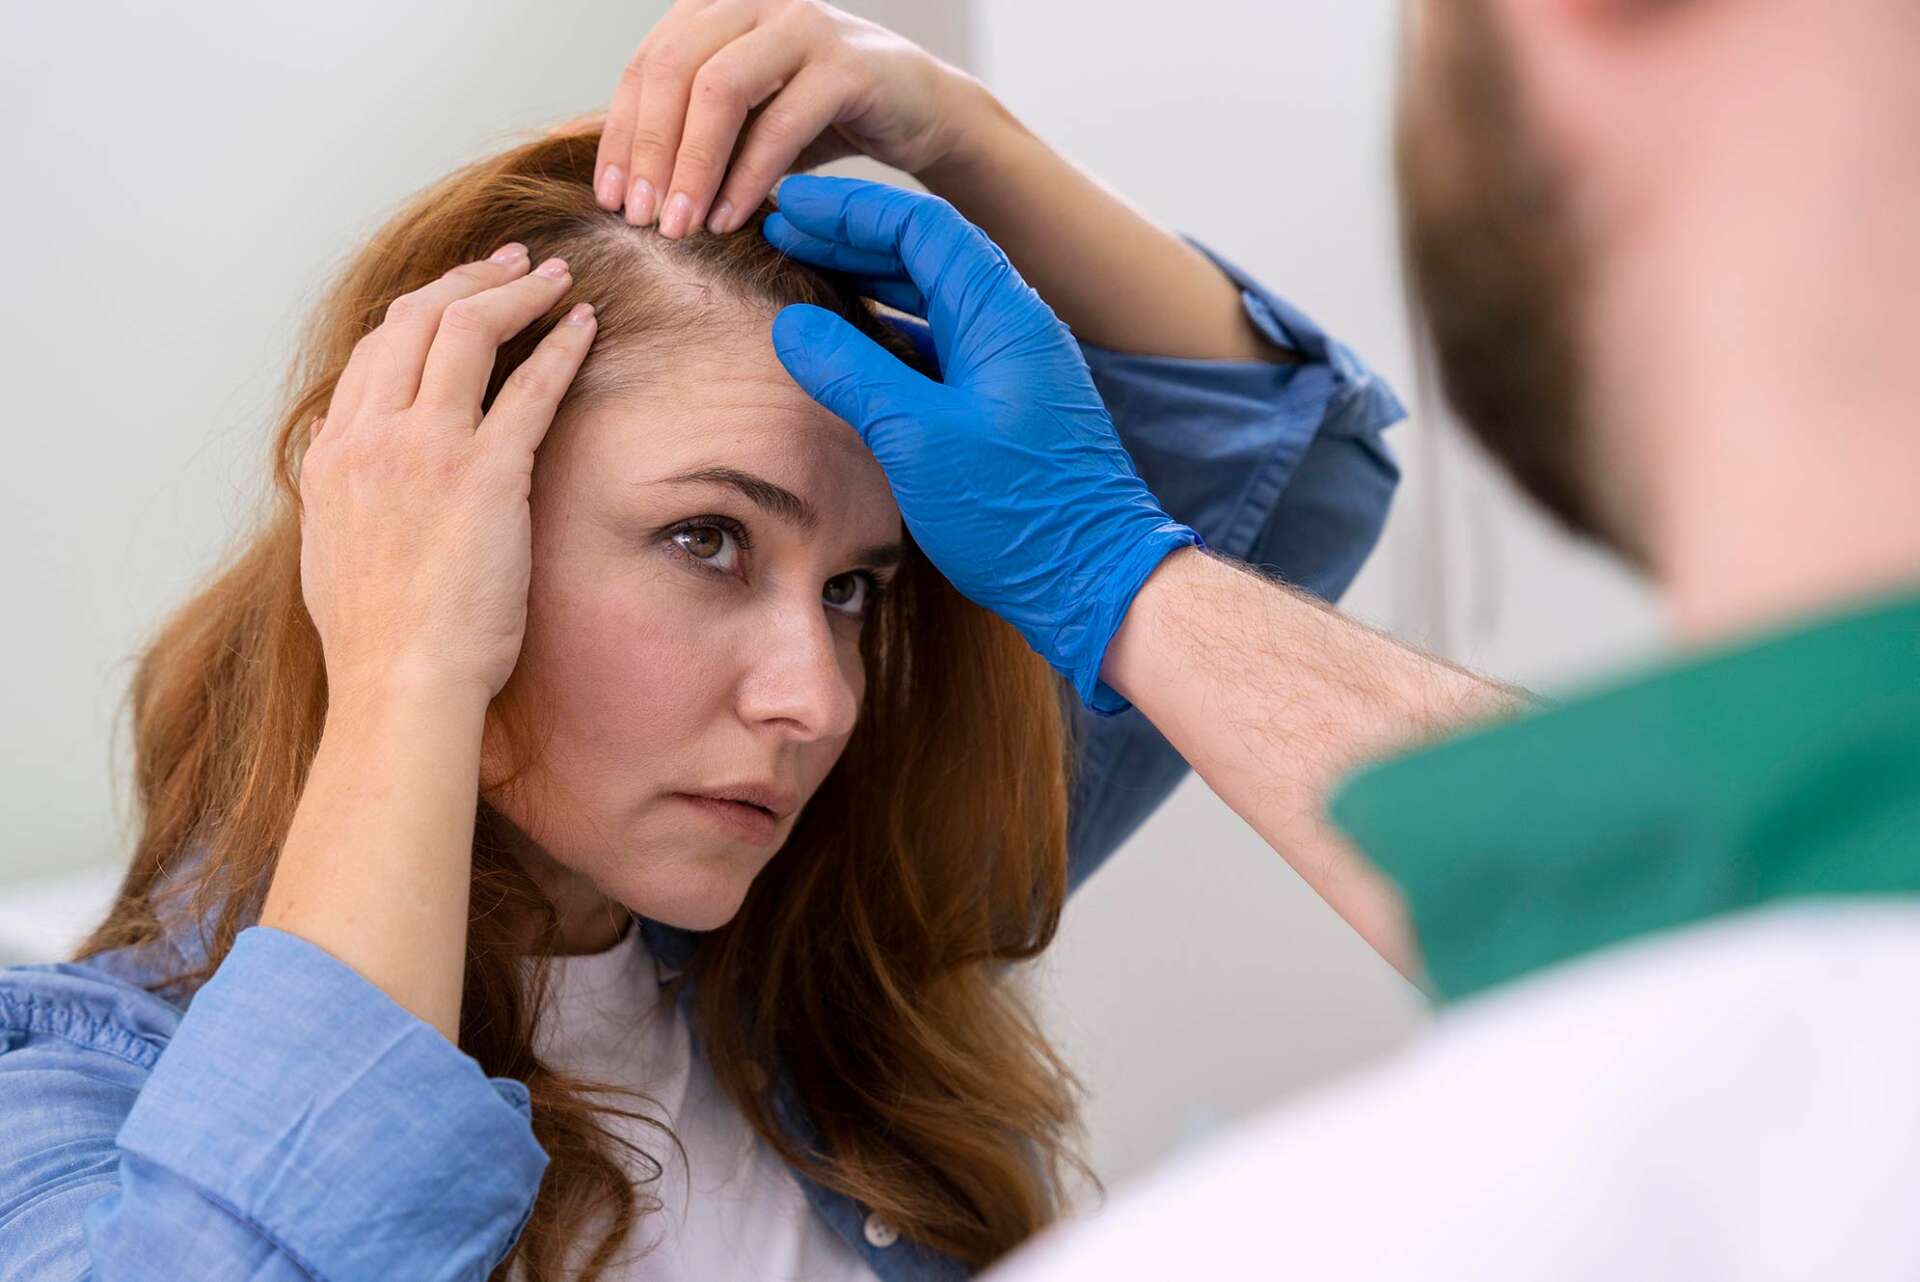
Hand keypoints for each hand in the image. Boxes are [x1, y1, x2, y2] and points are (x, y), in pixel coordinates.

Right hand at [299, 247, 595, 703]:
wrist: (400, 681)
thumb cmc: (378, 639)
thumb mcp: (335, 552)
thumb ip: (348, 499)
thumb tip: (362, 483)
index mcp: (332, 455)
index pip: (374, 352)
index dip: (421, 312)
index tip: (458, 296)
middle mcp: (371, 437)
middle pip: (414, 320)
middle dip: (468, 280)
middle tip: (513, 264)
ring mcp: (427, 450)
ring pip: (466, 331)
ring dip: (515, 292)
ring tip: (555, 278)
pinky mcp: (487, 474)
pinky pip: (528, 387)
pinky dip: (559, 345)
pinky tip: (584, 325)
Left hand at [592, 0, 983, 236]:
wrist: (921, 109)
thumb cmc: (823, 117)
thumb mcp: (746, 121)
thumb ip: (693, 133)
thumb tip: (626, 186)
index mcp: (716, 8)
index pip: (647, 66)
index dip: (623, 134)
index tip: (610, 198)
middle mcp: (753, 2)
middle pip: (674, 69)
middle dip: (650, 151)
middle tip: (640, 219)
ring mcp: (801, 26)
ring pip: (720, 89)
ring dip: (692, 165)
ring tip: (679, 226)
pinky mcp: (847, 66)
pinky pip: (781, 124)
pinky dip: (748, 177)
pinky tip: (730, 219)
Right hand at [763, 176, 1202, 715]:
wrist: (1093, 580)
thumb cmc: (1017, 514)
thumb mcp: (918, 439)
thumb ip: (853, 373)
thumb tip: (793, 324)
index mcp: (1003, 316)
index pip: (922, 225)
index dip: (850, 207)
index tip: (790, 202)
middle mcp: (1014, 327)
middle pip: (925, 252)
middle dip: (851, 235)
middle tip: (782, 230)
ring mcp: (1012, 366)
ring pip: (931, 297)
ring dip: (869, 279)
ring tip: (805, 272)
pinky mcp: (1004, 405)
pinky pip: (939, 342)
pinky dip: (890, 328)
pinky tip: (852, 340)